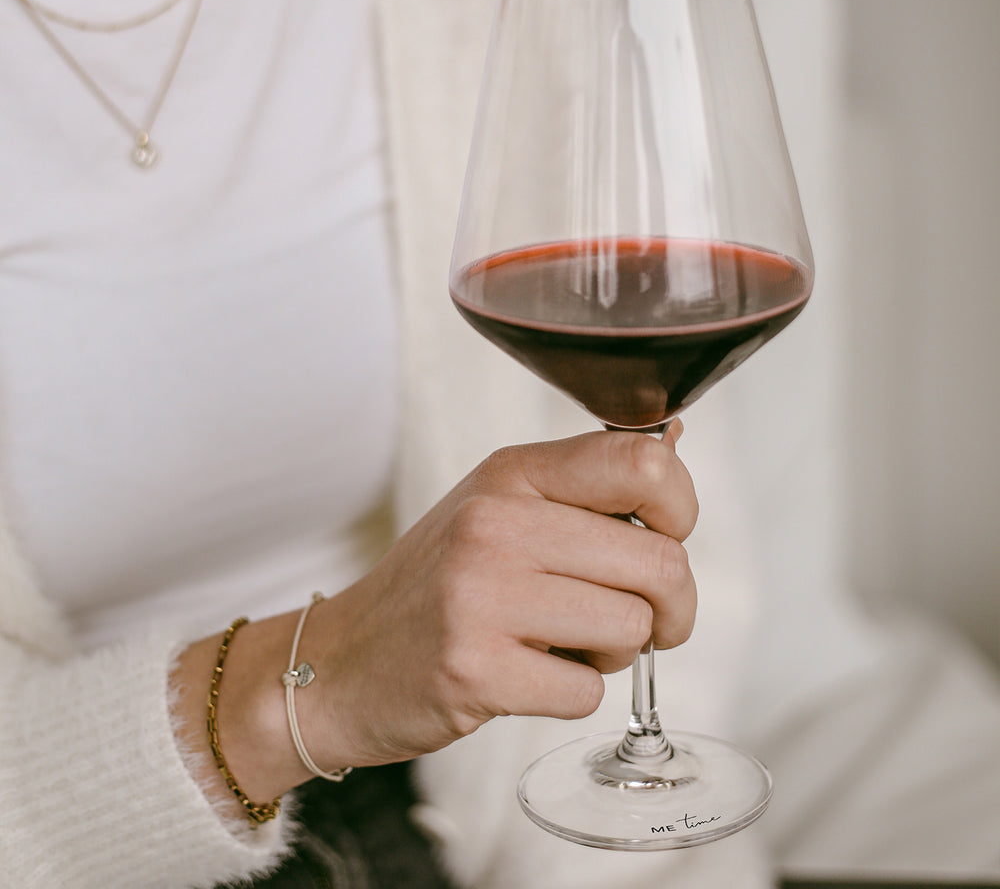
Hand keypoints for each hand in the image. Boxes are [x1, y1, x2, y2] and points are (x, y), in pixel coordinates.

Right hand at [173, 427, 697, 808]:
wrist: (339, 662)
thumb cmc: (437, 584)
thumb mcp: (501, 507)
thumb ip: (586, 483)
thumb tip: (673, 439)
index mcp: (512, 473)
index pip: (646, 463)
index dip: (681, 512)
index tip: (660, 540)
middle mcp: (496, 522)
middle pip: (661, 562)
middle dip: (670, 607)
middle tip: (639, 620)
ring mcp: (481, 594)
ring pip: (632, 629)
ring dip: (614, 652)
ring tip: (561, 644)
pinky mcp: (473, 669)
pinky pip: (588, 691)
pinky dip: (572, 693)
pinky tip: (526, 676)